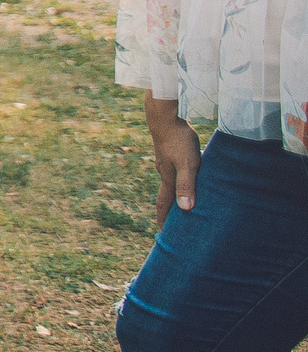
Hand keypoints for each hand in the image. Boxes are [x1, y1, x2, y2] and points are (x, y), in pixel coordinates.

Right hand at [148, 96, 200, 224]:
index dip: (164, 219)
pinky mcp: (170, 153)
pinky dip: (180, 180)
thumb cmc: (178, 140)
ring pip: (171, 183)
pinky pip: (176, 171)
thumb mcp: (188, 164)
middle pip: (166, 195)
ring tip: (183, 202)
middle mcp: (164, 172)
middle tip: (173, 224)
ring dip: (176, 194)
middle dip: (169, 210)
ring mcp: (165, 162)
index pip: (165, 204)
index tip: (163, 234)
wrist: (164, 117)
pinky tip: (187, 175)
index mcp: (168, 178)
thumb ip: (186, 185)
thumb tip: (186, 209)